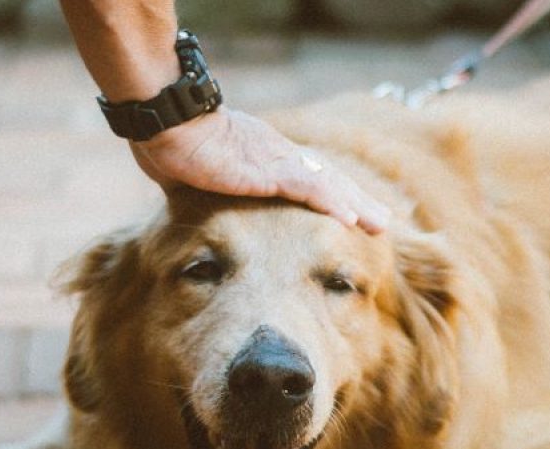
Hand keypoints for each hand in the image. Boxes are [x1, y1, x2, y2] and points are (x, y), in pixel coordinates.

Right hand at [130, 107, 389, 233]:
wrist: (167, 121)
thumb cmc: (171, 143)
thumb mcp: (196, 173)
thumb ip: (205, 186)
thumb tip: (190, 199)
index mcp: (266, 158)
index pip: (310, 178)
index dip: (334, 195)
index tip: (353, 212)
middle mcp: (279, 157)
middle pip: (329, 180)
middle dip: (357, 201)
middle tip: (382, 223)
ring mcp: (276, 162)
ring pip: (327, 184)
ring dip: (355, 205)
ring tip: (379, 226)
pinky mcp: (267, 171)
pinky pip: (307, 188)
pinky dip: (330, 202)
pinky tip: (349, 220)